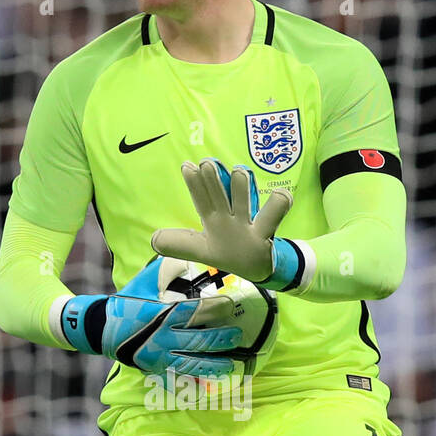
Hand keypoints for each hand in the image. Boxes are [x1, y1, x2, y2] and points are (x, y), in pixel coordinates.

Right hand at [58, 256, 243, 377]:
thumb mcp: (143, 282)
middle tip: (237, 335)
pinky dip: (194, 381)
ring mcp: (159, 356)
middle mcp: (161, 337)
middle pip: (197, 340)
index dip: (213, 308)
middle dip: (220, 339)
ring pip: (192, 363)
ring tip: (231, 364)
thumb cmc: (126, 303)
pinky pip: (177, 378)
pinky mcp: (155, 368)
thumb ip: (165, 269)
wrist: (101, 328)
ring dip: (213, 364)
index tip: (229, 304)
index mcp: (160, 313)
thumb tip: (185, 257)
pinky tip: (210, 384)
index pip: (192, 311)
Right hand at [151, 159, 292, 282]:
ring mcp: (246, 229)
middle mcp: (227, 223)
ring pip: (242, 202)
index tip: (187, 166)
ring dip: (240, 187)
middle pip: (217, 197)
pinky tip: (281, 194)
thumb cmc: (229, 251)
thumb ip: (179, 242)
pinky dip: (279, 203)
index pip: (200, 199)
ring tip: (239, 173)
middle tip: (207, 164)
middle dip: (212, 180)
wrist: (258, 271)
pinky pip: (273, 215)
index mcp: (213, 222)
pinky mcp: (264, 235)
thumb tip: (154, 240)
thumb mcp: (201, 248)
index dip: (193, 183)